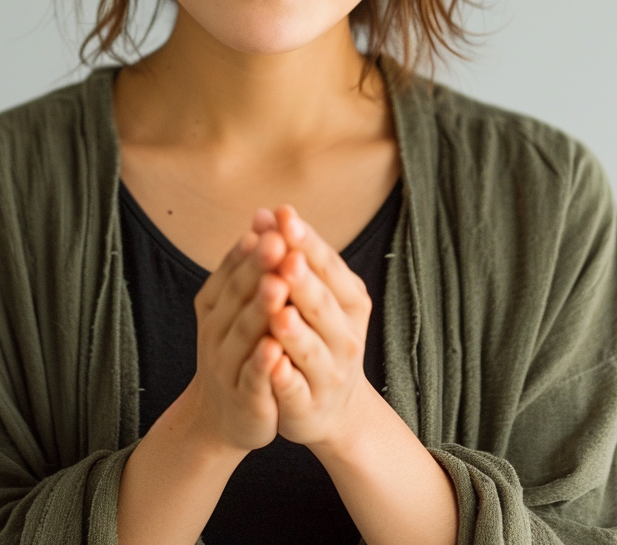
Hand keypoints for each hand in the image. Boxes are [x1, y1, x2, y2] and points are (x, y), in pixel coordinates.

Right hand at [188, 216, 291, 452]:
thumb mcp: (238, 306)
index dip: (251, 248)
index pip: (232, 270)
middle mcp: (215, 331)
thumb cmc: (239, 350)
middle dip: (258, 268)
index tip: (270, 221)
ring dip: (260, 309)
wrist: (224, 418)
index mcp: (215, 304)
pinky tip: (275, 347)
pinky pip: (253, 377)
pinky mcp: (244, 397)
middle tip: (276, 241)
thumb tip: (264, 214)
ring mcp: (226, 365)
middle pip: (238, 295)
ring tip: (278, 285)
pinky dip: (263, 362)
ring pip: (245, 333)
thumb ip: (249, 266)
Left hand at [265, 206, 373, 447]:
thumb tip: (266, 211)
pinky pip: (295, 390)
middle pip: (322, 305)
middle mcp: (345, 336)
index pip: (329, 266)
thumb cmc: (317, 333)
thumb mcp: (312, 292)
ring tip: (278, 313)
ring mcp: (329, 374)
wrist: (330, 404)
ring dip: (295, 331)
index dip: (307, 242)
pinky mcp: (308, 404)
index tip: (285, 216)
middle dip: (303, 282)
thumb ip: (292, 254)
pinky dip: (285, 378)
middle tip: (286, 258)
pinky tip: (271, 364)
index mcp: (350, 301)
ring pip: (310, 350)